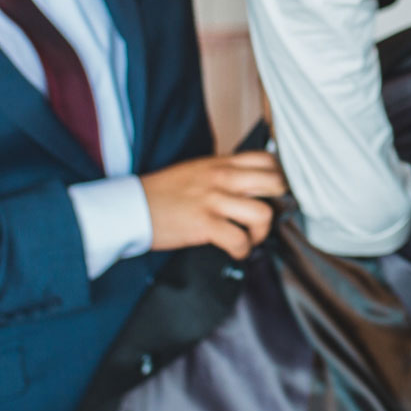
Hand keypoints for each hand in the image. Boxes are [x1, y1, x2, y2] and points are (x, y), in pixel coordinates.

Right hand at [140, 151, 286, 259]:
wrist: (131, 206)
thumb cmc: (163, 192)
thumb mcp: (197, 170)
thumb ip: (223, 173)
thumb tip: (249, 185)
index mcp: (220, 163)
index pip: (266, 159)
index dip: (279, 177)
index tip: (275, 193)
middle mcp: (221, 178)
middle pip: (274, 183)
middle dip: (278, 204)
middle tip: (266, 216)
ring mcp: (214, 200)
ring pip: (263, 214)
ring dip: (261, 232)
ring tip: (249, 237)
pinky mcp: (204, 224)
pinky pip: (239, 239)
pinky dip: (242, 250)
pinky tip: (234, 250)